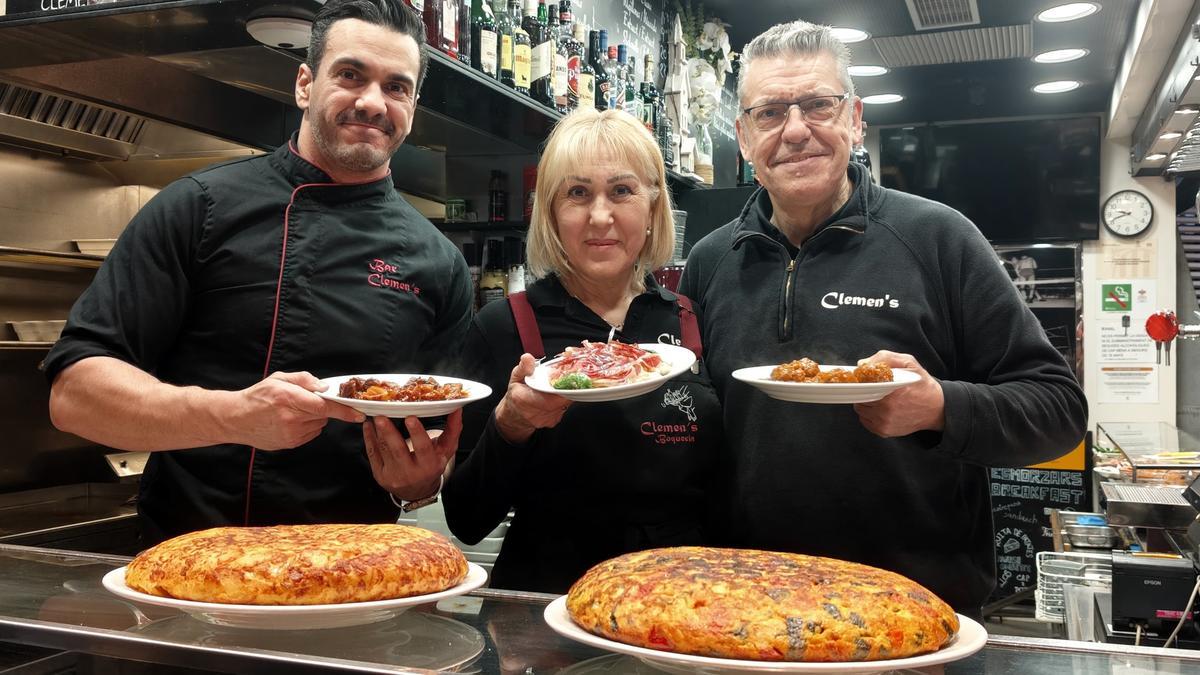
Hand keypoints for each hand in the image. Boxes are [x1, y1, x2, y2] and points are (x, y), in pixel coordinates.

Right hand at [226, 371, 364, 449]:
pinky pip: (311, 434)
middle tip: (305, 401)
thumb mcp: (279, 379)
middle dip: (322, 407)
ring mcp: (291, 434)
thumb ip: (305, 380)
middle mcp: (291, 418)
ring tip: (294, 411)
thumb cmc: (258, 396)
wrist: (236, 419)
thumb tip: (325, 387)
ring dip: (314, 418)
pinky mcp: (290, 444)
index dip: (344, 411)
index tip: (359, 414)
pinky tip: (291, 421)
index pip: (324, 406)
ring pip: (318, 425)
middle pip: (323, 415)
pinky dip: (308, 427)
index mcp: (289, 398)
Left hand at [362, 409, 462, 499]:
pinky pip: (372, 454)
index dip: (417, 433)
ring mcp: (393, 475)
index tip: (410, 418)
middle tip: (381, 417)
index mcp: (429, 465)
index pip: (423, 448)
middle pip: (398, 450)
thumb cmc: (432, 465)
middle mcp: (411, 473)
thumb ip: (453, 430)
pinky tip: (368, 426)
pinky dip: (369, 439)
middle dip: (389, 432)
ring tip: (374, 416)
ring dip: (377, 432)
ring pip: (383, 451)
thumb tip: (457, 408)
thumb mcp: (446, 450)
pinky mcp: (379, 475)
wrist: (417, 491)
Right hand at [494, 354, 571, 444]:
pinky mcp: (553, 420)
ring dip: (566, 392)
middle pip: (561, 399)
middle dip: (567, 386)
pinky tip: (557, 394)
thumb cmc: (516, 396)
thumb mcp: (516, 378)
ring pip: (565, 403)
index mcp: (524, 399)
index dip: (562, 384)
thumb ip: (523, 367)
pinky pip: (564, 408)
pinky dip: (563, 399)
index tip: (565, 376)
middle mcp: (535, 412)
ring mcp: (546, 418)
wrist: (515, 416)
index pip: (549, 394)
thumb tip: (528, 358)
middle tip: (568, 377)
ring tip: (561, 384)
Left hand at [852, 351, 944, 437]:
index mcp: (892, 391)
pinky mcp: (885, 431)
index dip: (860, 380)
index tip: (863, 377)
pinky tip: (879, 408)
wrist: (937, 408)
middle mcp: (887, 409)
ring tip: (877, 397)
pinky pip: (865, 422)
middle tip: (873, 387)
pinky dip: (868, 414)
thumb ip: (885, 358)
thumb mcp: (908, 363)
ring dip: (865, 403)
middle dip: (863, 391)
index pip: (862, 385)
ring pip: (860, 410)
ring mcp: (885, 422)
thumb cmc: (922, 384)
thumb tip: (863, 364)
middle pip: (860, 398)